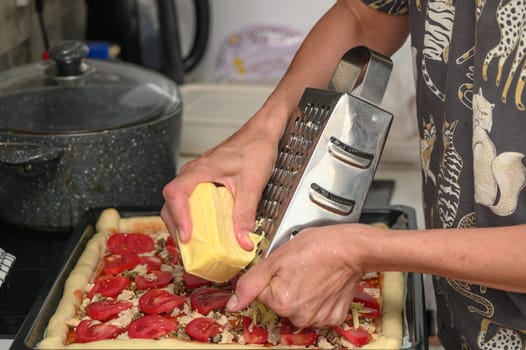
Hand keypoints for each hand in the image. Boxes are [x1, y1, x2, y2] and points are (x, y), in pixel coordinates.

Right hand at [161, 113, 281, 249]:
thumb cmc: (255, 148)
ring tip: (195, 245)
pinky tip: (207, 231)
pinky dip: (194, 219)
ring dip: (182, 225)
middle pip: (171, 204)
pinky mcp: (205, 183)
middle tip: (189, 249)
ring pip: (178, 204)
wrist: (263, 133)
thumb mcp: (252, 184)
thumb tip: (242, 241)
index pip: (176, 193)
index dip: (178, 216)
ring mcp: (197, 178)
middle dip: (176, 228)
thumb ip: (246, 214)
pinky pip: (191, 203)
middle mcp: (194, 174)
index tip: (187, 235)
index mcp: (200, 170)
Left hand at [227, 223, 374, 327]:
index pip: (262, 292)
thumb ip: (250, 283)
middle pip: (279, 301)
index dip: (271, 276)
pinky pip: (317, 310)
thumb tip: (232, 305)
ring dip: (302, 292)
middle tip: (299, 267)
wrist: (352, 249)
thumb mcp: (276, 258)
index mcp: (280, 302)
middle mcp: (298, 316)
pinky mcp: (333, 317)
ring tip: (312, 274)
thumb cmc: (318, 247)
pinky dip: (319, 299)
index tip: (284, 266)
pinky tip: (323, 284)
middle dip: (285, 285)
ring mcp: (317, 319)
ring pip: (297, 306)